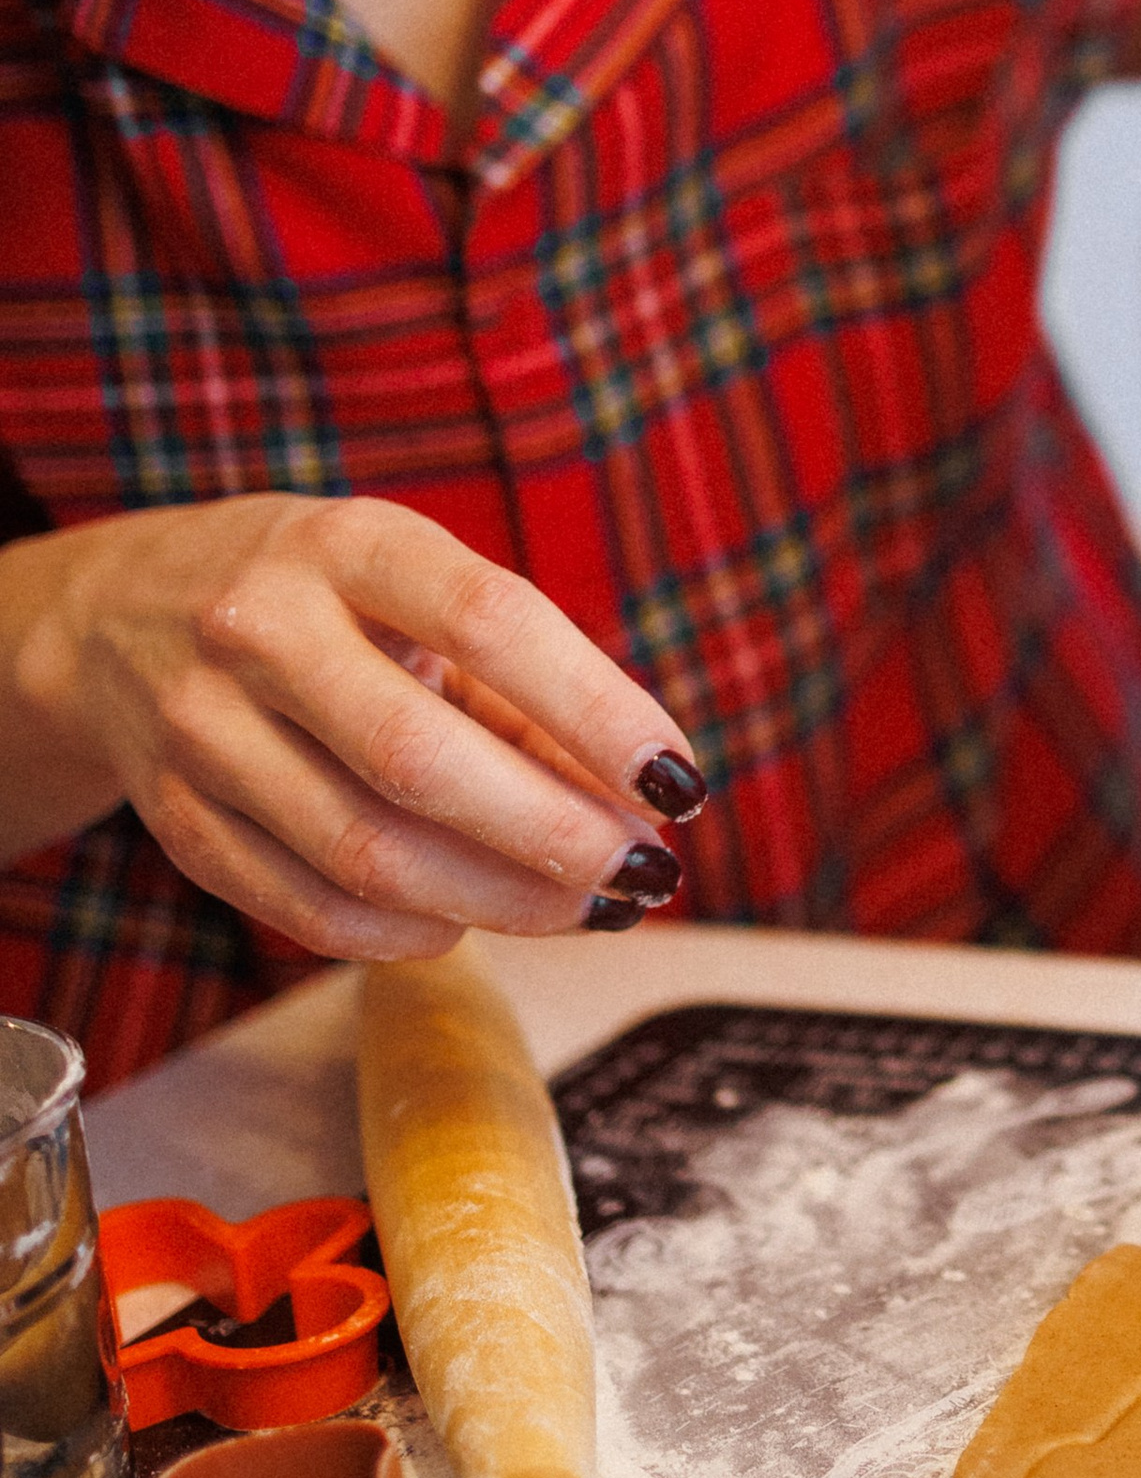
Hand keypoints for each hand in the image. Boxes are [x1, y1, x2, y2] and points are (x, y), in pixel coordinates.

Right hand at [3, 494, 706, 962]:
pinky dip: (403, 934)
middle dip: (554, 837)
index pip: (490, 621)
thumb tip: (641, 803)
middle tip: (643, 875)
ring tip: (582, 906)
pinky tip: (467, 921)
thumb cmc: (328, 601)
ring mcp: (202, 727)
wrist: (125, 613)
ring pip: (363, 853)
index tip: (678, 782)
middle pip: (420, 760)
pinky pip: (304, 907)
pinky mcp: (174, 817)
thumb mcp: (419, 589)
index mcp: (350, 544)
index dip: (597, 711)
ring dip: (498, 902)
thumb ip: (528, 687)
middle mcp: (261, 626)